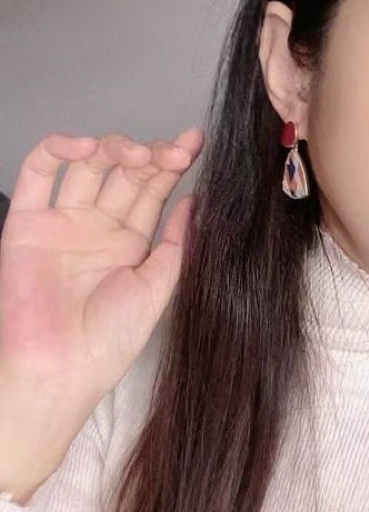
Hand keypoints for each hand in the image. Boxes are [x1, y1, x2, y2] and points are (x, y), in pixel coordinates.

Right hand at [0, 127, 204, 401]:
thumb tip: (197, 202)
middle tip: (173, 153)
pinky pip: (37, 173)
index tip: (196, 144)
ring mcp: (63, 222)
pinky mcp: (28, 222)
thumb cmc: (109, 341)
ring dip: (114, 148)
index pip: (153, 191)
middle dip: (150, 155)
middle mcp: (97, 228)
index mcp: (130, 243)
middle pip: (124, 174)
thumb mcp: (158, 289)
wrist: (61, 367)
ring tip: (138, 155)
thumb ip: (176, 244)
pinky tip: (86, 148)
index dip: (173, 164)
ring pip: (87, 165)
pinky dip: (58, 149)